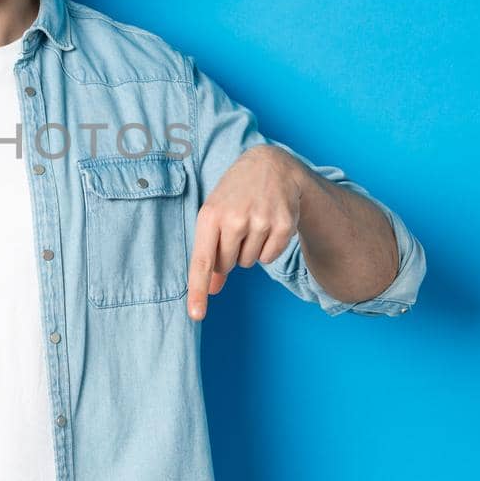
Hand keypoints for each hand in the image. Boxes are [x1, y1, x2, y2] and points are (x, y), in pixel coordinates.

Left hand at [187, 144, 303, 320]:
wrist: (270, 165)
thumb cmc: (235, 194)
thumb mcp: (215, 216)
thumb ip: (209, 253)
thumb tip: (211, 290)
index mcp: (210, 215)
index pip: (203, 261)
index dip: (198, 291)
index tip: (196, 315)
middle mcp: (235, 219)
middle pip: (228, 265)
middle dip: (229, 254)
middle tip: (236, 228)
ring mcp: (261, 221)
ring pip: (250, 262)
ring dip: (249, 249)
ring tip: (252, 222)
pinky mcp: (283, 224)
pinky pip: (270, 257)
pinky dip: (268, 247)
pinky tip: (267, 224)